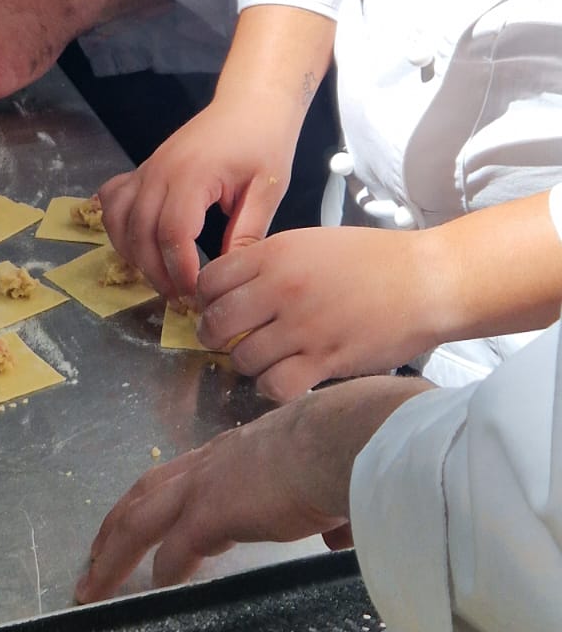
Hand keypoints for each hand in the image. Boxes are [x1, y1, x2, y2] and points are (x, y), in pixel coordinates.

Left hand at [76, 376, 430, 600]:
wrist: (345, 439)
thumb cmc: (344, 451)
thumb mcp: (324, 474)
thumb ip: (325, 510)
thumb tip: (341, 538)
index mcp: (233, 452)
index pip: (181, 476)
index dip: (157, 501)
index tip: (143, 528)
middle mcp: (209, 464)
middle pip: (143, 493)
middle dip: (115, 525)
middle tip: (94, 556)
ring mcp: (205, 487)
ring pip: (140, 520)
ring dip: (114, 553)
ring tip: (93, 584)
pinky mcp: (212, 512)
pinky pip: (174, 550)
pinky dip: (161, 572)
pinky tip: (153, 592)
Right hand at [98, 98, 298, 304]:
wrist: (250, 103)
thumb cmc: (264, 141)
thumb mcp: (268, 188)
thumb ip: (249, 232)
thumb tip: (231, 275)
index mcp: (192, 175)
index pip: (172, 232)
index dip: (180, 269)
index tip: (197, 293)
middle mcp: (159, 171)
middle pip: (140, 232)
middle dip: (157, 272)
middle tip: (181, 297)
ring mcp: (147, 169)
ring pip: (119, 220)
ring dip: (134, 254)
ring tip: (162, 276)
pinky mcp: (144, 170)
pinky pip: (113, 200)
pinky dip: (117, 226)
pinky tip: (135, 244)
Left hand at [197, 226, 440, 401]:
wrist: (425, 280)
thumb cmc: (371, 260)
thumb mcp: (310, 244)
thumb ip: (269, 263)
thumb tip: (231, 288)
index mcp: (274, 255)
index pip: (209, 281)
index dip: (206, 299)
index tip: (218, 307)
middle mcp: (281, 289)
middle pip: (216, 323)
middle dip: (215, 335)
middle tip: (230, 338)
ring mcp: (302, 327)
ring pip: (242, 359)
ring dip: (247, 363)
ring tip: (265, 358)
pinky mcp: (325, 360)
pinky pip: (275, 386)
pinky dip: (272, 387)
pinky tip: (284, 377)